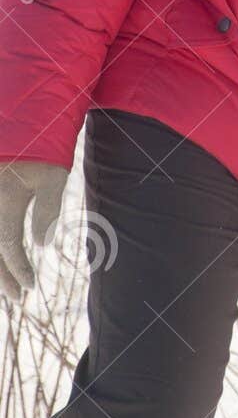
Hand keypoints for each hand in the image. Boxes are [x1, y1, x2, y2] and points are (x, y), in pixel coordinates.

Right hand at [0, 161, 68, 300]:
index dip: (18, 268)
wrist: (25, 121)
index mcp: (4, 200)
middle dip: (0, 276)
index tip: (29, 286)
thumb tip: (41, 245)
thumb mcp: (53, 176)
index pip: (8, 244)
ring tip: (4, 285)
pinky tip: (2, 257)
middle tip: (15, 297)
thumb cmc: (44, 148)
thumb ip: (47, 210)